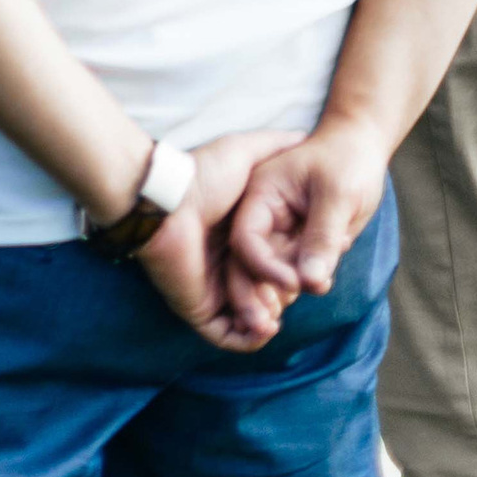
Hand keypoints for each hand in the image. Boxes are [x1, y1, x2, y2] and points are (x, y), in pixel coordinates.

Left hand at [134, 130, 305, 351]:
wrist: (166, 202)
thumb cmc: (202, 176)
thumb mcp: (245, 153)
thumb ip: (274, 145)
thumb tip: (303, 138)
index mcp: (240, 237)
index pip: (276, 264)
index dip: (295, 268)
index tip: (311, 265)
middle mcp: (228, 265)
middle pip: (267, 294)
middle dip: (283, 299)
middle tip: (291, 290)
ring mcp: (213, 289)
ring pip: (251, 320)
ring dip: (268, 320)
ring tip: (276, 311)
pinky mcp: (199, 309)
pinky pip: (229, 337)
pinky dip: (249, 339)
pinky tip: (265, 324)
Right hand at [225, 117, 391, 314]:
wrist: (362, 145)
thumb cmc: (347, 160)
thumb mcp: (338, 195)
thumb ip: (322, 237)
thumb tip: (310, 283)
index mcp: (261, 193)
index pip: (246, 239)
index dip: (264, 268)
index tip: (294, 286)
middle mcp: (263, 214)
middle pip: (249, 261)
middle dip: (260, 293)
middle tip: (273, 326)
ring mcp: (279, 229)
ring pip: (269, 270)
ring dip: (284, 291)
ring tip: (311, 296)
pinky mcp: (297, 241)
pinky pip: (291, 269)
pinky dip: (301, 282)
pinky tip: (320, 283)